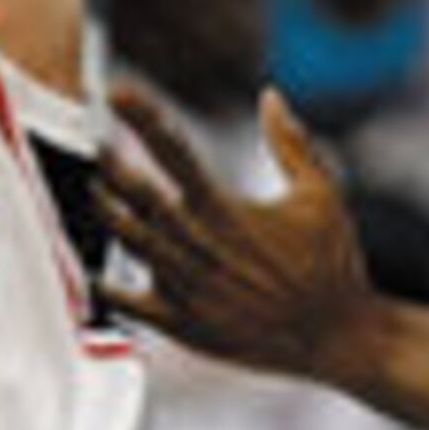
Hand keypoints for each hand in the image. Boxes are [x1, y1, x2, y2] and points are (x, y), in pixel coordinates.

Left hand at [98, 80, 376, 378]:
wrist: (337, 337)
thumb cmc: (332, 262)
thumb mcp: (322, 193)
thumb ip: (290, 142)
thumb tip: (269, 94)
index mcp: (227, 210)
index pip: (174, 151)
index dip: (143, 118)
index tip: (117, 92)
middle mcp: (200, 247)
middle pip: (137, 195)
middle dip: (110, 164)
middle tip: (94, 143)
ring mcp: (188, 288)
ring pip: (128, 242)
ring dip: (105, 212)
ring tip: (91, 190)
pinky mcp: (185, 325)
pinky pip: (130, 304)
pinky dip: (105, 286)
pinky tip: (91, 271)